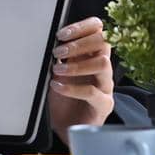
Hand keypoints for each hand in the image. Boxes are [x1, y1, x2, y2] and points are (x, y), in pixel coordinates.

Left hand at [47, 17, 115, 145]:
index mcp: (91, 54)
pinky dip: (72, 88)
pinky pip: (93, 92)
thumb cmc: (63, 99)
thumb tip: (49, 40)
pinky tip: (58, 87)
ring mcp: (105, 85)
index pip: (98, 29)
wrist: (67, 127)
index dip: (82, 27)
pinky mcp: (103, 104)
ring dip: (77, 65)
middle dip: (78, 44)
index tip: (62, 34)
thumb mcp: (58, 72)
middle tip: (58, 52)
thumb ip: (59, 56)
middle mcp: (102, 67)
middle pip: (103, 42)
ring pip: (102, 63)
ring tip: (57, 71)